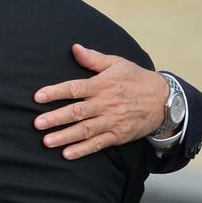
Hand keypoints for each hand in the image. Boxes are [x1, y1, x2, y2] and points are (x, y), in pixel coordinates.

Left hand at [33, 44, 167, 158]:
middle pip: (77, 111)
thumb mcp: (117, 64)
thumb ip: (93, 59)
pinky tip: (67, 154)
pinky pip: (98, 144)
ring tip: (47, 141)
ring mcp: (112, 121)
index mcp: (102, 85)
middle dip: (56, 118)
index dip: (56, 92)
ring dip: (65, 136)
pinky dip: (83, 149)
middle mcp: (105, 104)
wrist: (164, 100)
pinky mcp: (118, 135)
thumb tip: (75, 48)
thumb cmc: (136, 79)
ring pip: (85, 130)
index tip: (38, 96)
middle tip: (37, 124)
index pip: (75, 88)